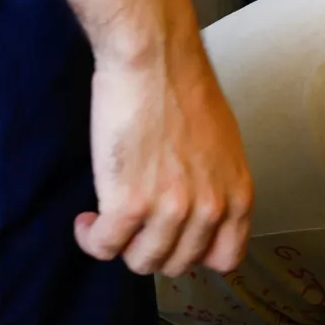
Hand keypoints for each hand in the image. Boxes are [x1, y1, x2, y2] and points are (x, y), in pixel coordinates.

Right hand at [81, 33, 253, 275]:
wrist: (154, 60)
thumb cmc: (183, 91)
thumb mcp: (222, 148)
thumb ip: (215, 185)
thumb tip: (196, 210)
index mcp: (237, 197)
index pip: (225, 258)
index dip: (194, 255)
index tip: (172, 240)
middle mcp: (209, 210)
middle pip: (177, 263)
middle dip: (150, 247)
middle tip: (132, 223)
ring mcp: (170, 211)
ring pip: (141, 261)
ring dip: (119, 246)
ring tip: (107, 221)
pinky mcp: (128, 204)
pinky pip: (105, 247)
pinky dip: (91, 238)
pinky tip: (88, 220)